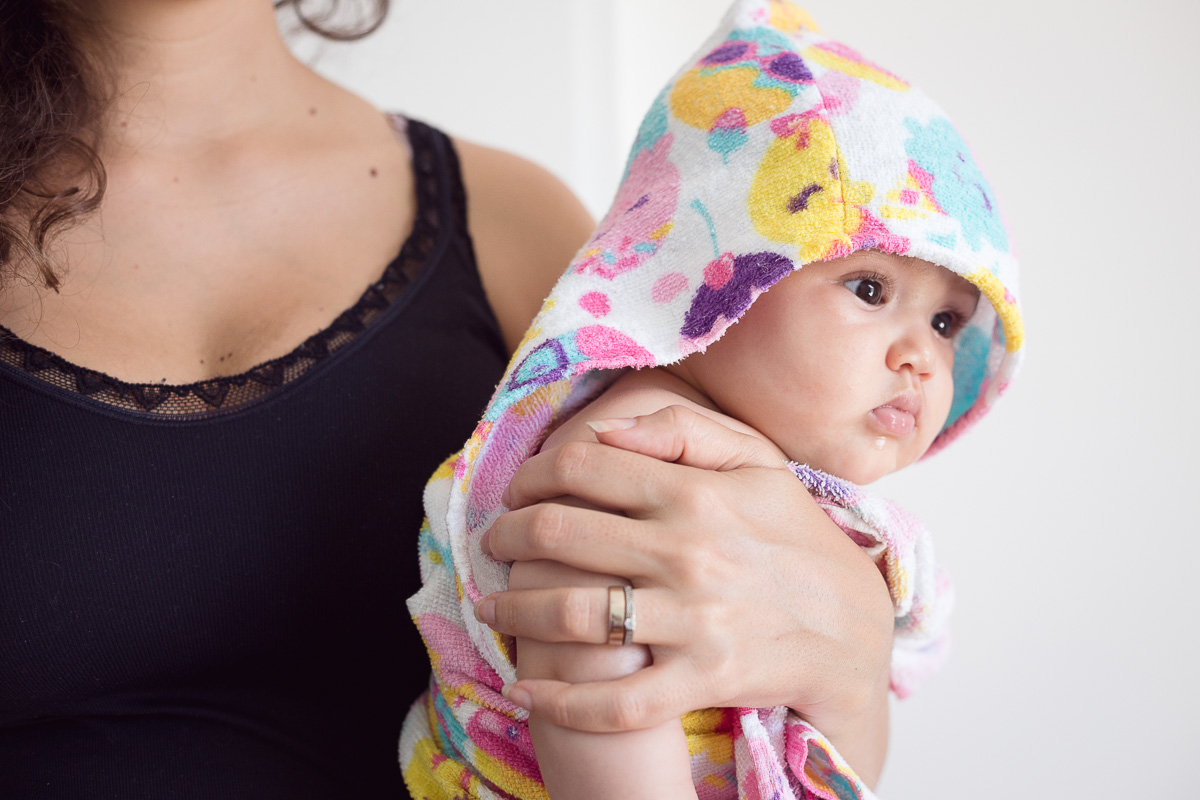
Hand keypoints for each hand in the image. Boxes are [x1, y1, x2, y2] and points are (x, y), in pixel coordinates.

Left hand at [475, 406, 892, 778]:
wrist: (854, 628)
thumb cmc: (796, 539)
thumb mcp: (758, 463)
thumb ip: (683, 429)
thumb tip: (604, 432)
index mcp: (695, 492)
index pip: (581, 469)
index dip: (530, 476)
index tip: (516, 492)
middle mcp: (688, 552)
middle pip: (558, 536)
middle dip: (506, 538)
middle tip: (493, 545)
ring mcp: (694, 621)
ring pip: (571, 616)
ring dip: (512, 610)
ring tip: (492, 606)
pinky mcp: (702, 680)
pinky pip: (614, 702)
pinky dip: (558, 699)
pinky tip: (525, 688)